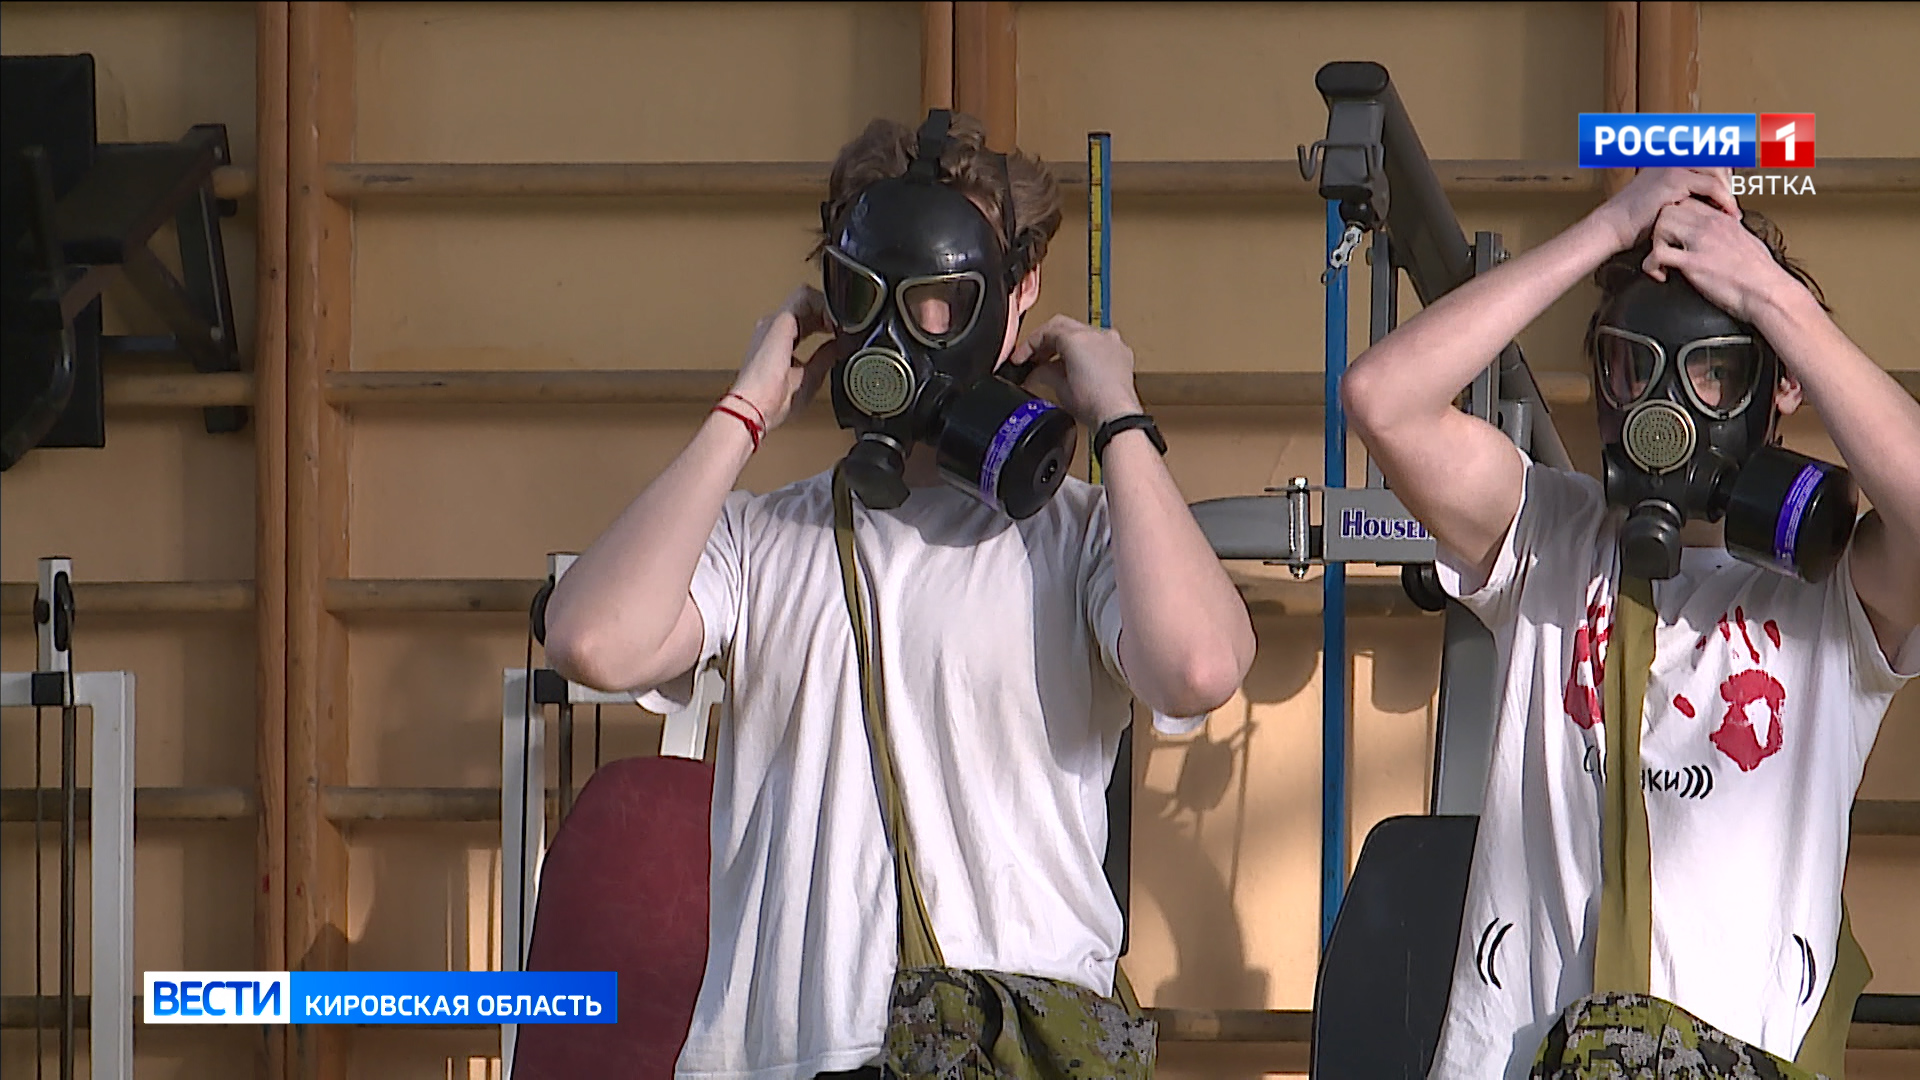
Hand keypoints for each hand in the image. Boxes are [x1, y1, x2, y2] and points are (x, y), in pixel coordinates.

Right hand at [728, 286, 843, 431]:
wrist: (755, 408)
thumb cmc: (773, 402)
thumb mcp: (810, 377)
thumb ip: (825, 357)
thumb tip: (841, 345)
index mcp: (777, 342)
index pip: (807, 319)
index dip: (827, 321)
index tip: (844, 334)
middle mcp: (773, 327)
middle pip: (807, 305)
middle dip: (829, 313)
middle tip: (848, 328)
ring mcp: (775, 322)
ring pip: (806, 297)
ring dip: (828, 307)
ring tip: (843, 324)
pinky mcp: (780, 321)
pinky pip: (805, 298)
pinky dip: (823, 306)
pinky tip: (834, 322)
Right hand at [1006, 315, 1142, 426]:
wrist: (1117, 416)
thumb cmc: (1093, 403)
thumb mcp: (1059, 387)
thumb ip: (1044, 372)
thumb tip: (1038, 371)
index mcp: (1076, 337)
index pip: (1046, 331)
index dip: (1028, 345)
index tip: (1021, 358)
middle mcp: (1096, 334)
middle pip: (1063, 326)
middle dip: (1045, 340)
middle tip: (1034, 356)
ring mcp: (1111, 342)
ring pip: (1081, 332)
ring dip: (1065, 344)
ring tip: (1054, 363)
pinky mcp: (1121, 353)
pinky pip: (1098, 343)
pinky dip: (1084, 350)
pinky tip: (1077, 365)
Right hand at [1589, 167, 1739, 251]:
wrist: (1614, 226)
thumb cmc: (1634, 219)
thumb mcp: (1664, 199)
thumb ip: (1684, 192)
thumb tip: (1712, 198)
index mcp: (1669, 157)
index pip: (1709, 156)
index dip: (1725, 174)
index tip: (1732, 193)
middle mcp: (1672, 156)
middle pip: (1718, 160)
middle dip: (1729, 182)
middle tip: (1732, 205)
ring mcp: (1673, 165)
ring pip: (1718, 170)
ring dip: (1729, 191)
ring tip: (1731, 210)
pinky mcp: (1675, 179)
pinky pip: (1712, 186)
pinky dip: (1724, 200)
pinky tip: (1727, 212)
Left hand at [1641, 200, 1796, 322]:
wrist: (1768, 293)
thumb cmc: (1761, 274)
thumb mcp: (1747, 242)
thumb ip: (1730, 232)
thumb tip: (1725, 233)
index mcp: (1723, 220)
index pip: (1688, 201)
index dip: (1675, 216)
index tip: (1673, 234)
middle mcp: (1711, 226)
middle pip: (1669, 209)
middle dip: (1660, 228)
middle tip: (1664, 246)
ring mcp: (1701, 242)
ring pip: (1661, 225)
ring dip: (1655, 243)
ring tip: (1662, 260)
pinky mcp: (1693, 263)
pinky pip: (1658, 254)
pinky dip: (1651, 266)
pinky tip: (1660, 274)